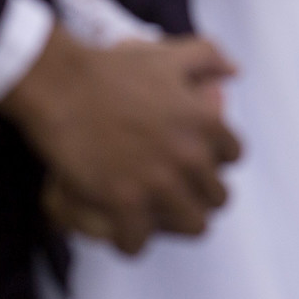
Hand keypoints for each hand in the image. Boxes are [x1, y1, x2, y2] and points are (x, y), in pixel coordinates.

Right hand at [0, 25, 240, 252]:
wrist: (63, 85)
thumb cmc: (113, 69)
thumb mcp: (169, 55)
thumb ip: (209, 56)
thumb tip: (234, 72)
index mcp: (205, 122)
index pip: (233, 156)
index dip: (213, 157)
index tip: (191, 158)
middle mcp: (190, 156)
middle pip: (219, 198)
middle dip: (198, 193)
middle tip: (173, 189)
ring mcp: (159, 183)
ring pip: (193, 226)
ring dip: (173, 222)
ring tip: (154, 213)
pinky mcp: (124, 203)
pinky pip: (139, 243)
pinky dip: (129, 238)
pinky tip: (119, 225)